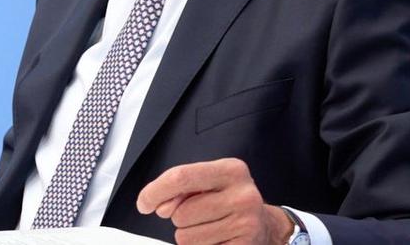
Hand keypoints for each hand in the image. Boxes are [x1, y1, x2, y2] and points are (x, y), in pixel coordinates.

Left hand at [137, 158, 293, 244]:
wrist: (265, 227)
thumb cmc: (229, 202)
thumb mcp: (209, 184)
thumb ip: (181, 188)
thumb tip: (161, 206)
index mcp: (232, 170)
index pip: (181, 177)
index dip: (155, 191)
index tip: (144, 203)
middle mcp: (242, 196)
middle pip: (181, 213)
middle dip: (181, 218)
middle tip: (202, 215)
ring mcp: (245, 224)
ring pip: (186, 237)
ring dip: (191, 236)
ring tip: (212, 228)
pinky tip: (217, 240)